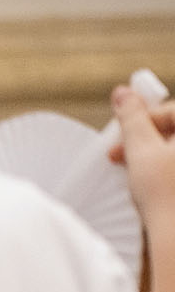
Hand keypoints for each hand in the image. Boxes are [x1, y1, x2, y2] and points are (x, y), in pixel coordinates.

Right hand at [112, 87, 174, 222]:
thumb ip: (132, 118)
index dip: (142, 121)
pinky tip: (160, 188)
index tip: (122, 139)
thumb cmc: (168, 199)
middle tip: (126, 158)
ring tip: (142, 177)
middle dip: (151, 141)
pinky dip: (173, 172)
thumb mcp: (141, 151)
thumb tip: (123, 92)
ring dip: (160, 156)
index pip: (173, 110)